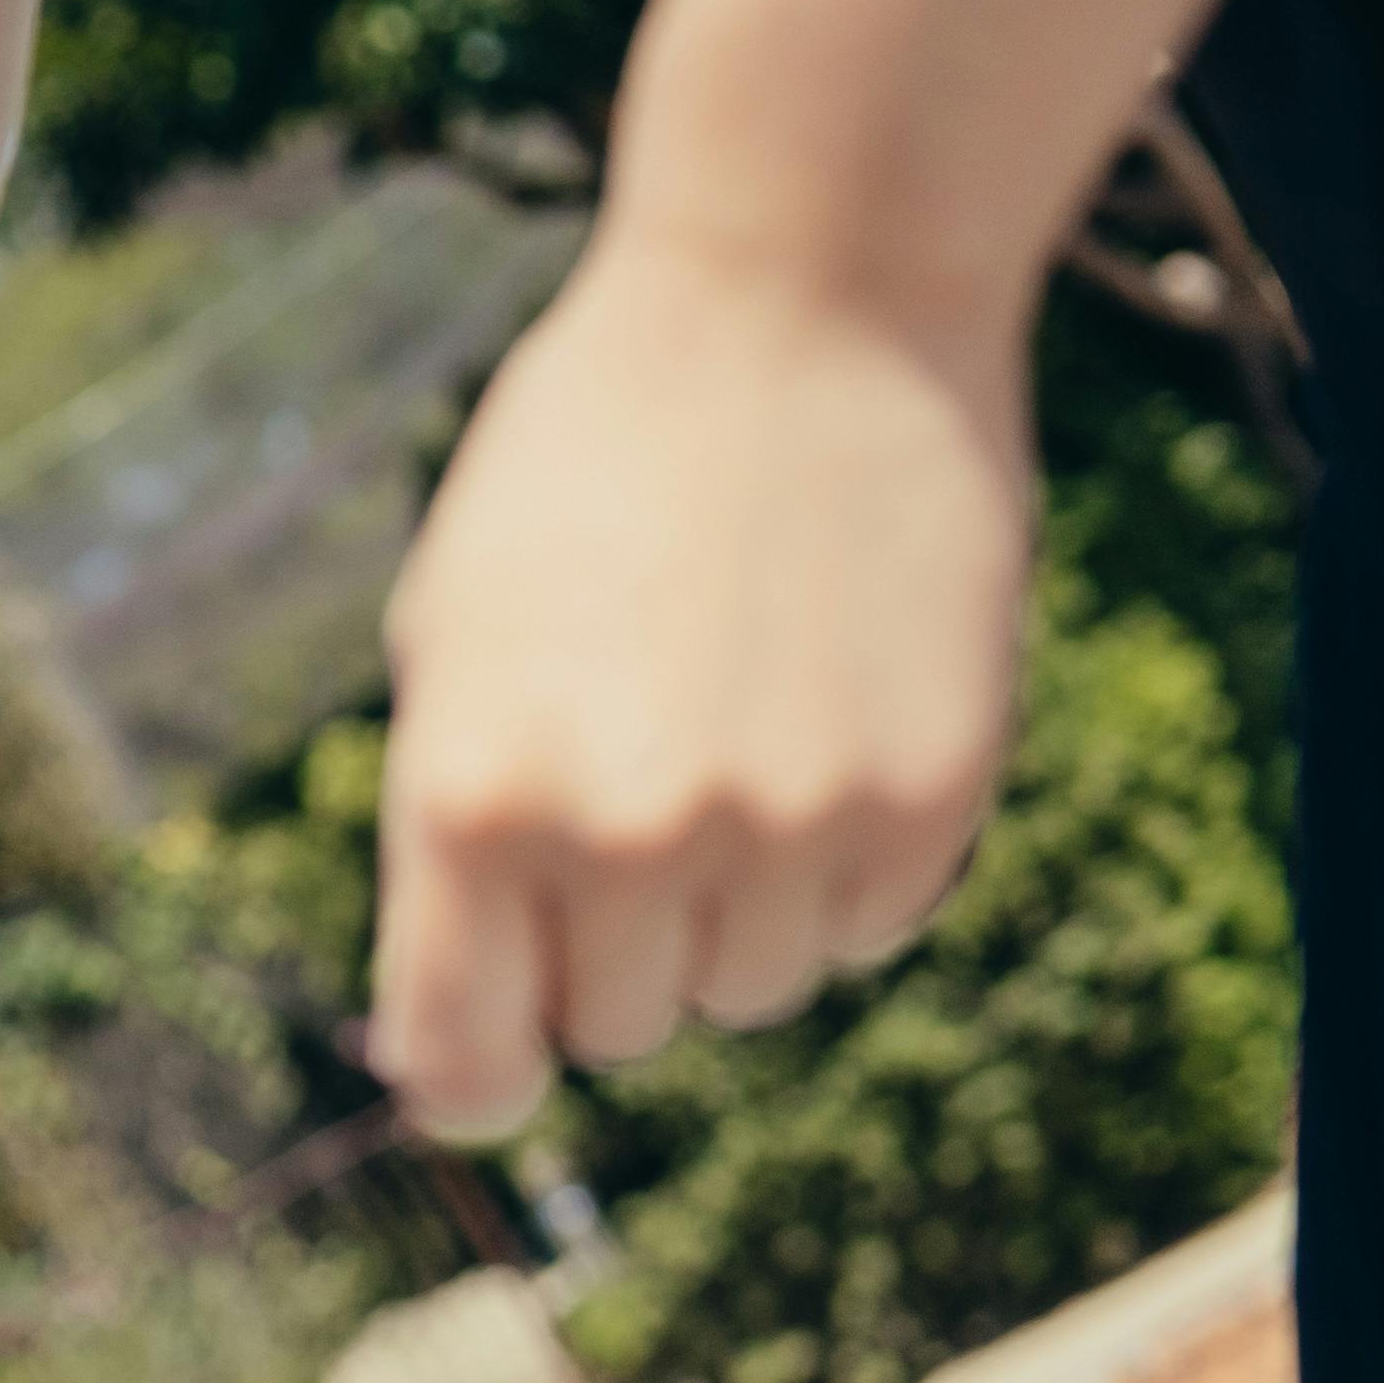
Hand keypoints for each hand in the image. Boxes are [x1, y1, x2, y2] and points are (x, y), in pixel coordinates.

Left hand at [367, 225, 1034, 1136]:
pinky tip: (830, 722)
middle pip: (616, 1028)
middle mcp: (627, 838)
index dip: (473, 1080)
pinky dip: (847, 865)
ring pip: (752, 990)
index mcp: (471, 804)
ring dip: (737, 912)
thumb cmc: (589, 472)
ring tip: (734, 740)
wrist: (803, 302)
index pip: (460, 1061)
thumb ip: (450, 839)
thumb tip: (463, 1044)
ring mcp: (790, 824)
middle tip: (635, 803)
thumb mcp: (454, 647)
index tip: (490, 1067)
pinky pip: (871, 926)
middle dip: (611, 951)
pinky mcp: (933, 797)